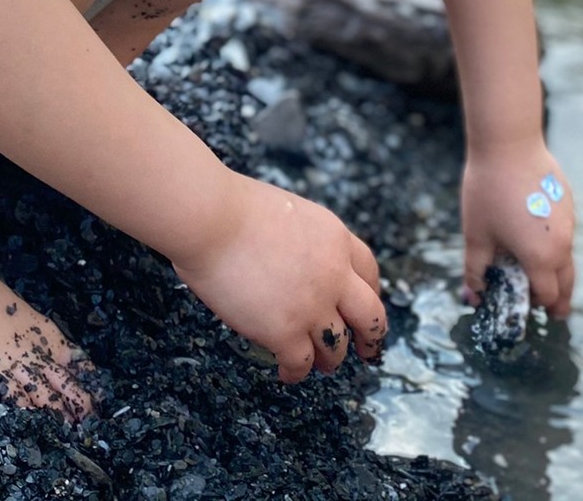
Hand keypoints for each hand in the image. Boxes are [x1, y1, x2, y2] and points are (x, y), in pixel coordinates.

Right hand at [171, 174, 388, 382]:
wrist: (211, 220)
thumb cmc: (232, 209)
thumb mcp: (290, 213)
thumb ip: (304, 243)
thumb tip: (294, 263)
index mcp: (335, 239)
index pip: (369, 271)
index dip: (371, 294)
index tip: (364, 308)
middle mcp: (334, 275)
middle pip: (370, 316)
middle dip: (371, 338)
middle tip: (367, 351)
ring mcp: (313, 307)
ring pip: (337, 347)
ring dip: (330, 359)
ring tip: (321, 365)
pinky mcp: (285, 331)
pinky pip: (301, 363)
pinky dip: (295, 372)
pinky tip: (287, 374)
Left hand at [460, 141, 575, 317]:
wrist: (508, 144)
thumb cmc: (487, 190)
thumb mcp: (476, 235)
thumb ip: (475, 270)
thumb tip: (473, 296)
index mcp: (540, 257)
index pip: (546, 294)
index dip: (536, 304)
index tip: (528, 308)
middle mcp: (562, 243)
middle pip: (567, 282)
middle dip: (560, 300)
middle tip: (555, 314)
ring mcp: (569, 221)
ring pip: (568, 256)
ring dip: (559, 271)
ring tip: (546, 277)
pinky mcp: (568, 202)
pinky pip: (565, 232)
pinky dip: (557, 244)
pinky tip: (539, 236)